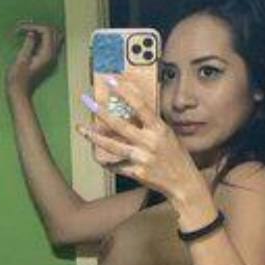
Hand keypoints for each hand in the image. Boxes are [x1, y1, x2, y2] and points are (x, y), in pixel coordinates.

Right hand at [7, 22, 63, 97]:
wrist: (19, 92)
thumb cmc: (17, 77)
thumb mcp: (21, 59)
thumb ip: (29, 44)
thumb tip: (32, 33)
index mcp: (47, 54)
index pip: (47, 31)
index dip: (34, 26)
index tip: (21, 29)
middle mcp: (52, 55)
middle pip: (53, 32)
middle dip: (40, 27)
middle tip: (25, 29)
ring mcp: (51, 58)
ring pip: (53, 38)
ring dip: (42, 32)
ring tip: (28, 32)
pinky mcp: (47, 61)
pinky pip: (49, 44)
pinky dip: (42, 38)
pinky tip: (31, 39)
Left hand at [76, 75, 207, 208]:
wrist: (184, 183)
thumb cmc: (176, 157)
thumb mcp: (168, 135)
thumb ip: (151, 124)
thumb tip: (134, 107)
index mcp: (159, 129)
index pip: (140, 105)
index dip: (125, 91)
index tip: (112, 80)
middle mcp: (149, 142)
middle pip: (119, 125)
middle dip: (101, 112)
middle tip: (87, 101)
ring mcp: (142, 158)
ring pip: (112, 146)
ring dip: (94, 136)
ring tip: (80, 128)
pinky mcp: (137, 172)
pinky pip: (116, 165)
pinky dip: (107, 162)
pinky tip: (98, 157)